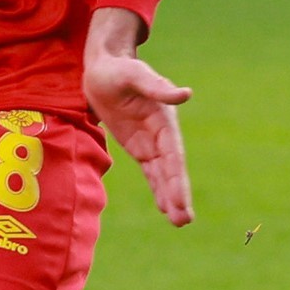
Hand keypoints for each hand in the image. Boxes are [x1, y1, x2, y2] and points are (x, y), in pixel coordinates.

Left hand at [84, 8, 193, 225]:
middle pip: (171, 170)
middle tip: (184, 221)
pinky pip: (150, 171)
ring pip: (162, 175)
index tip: (181, 202)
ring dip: (170, 197)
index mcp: (164, 120)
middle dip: (177, 195)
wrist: (103, 68)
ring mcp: (150, 142)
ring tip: (180, 222)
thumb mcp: (135, 75)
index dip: (177, 180)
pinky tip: (164, 207)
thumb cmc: (118, 69)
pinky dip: (157, 188)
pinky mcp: (138, 146)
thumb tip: (186, 94)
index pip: (173, 156)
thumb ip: (158, 87)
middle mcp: (161, 134)